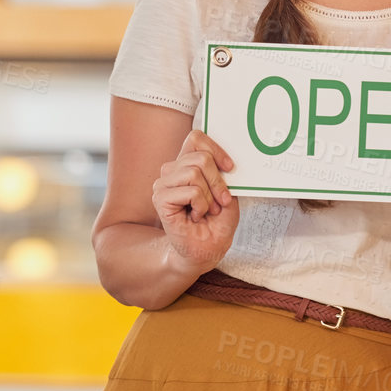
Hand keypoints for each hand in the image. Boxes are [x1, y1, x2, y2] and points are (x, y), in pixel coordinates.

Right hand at [152, 129, 237, 270]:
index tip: (230, 168)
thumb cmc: (216, 224)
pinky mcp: (160, 199)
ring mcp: (163, 184)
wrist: (206, 251)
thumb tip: (226, 160)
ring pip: (194, 171)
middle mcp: (172, 171)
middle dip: (218, 181)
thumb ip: (224, 174)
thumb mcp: (228, 194)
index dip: (215, 149)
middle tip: (220, 202)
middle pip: (200, 156)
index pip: (196, 138)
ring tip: (207, 210)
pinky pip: (191, 190)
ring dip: (209, 196)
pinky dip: (201, 205)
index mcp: (186, 164)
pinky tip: (196, 216)